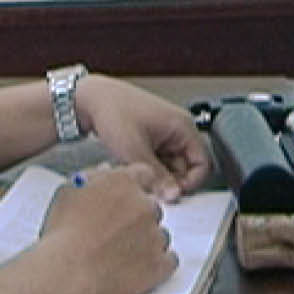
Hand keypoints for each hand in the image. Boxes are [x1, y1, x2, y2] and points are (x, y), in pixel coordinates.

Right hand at [41, 163, 178, 293]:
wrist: (66, 273)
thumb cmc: (62, 235)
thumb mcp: (68, 194)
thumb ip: (92, 177)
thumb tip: (106, 170)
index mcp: (123, 184)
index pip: (144, 174)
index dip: (138, 186)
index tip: (131, 198)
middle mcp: (144, 206)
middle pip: (152, 207)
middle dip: (139, 218)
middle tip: (119, 234)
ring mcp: (155, 235)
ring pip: (160, 235)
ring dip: (147, 242)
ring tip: (122, 256)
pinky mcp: (160, 264)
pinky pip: (169, 260)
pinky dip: (157, 265)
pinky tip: (138, 269)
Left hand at [76, 75, 211, 200]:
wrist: (90, 98)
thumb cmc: (113, 111)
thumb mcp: (135, 151)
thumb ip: (157, 177)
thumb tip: (173, 195)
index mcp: (182, 127)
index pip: (203, 163)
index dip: (191, 182)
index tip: (173, 193)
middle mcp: (177, 128)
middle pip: (186, 166)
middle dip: (169, 179)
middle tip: (151, 187)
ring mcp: (164, 132)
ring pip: (170, 164)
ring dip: (156, 173)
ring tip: (137, 170)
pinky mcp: (151, 136)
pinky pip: (157, 159)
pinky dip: (148, 166)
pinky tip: (133, 163)